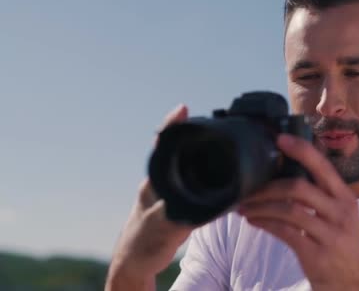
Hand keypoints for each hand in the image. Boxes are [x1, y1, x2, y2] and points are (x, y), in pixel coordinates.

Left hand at [106, 105, 195, 290]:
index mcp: (155, 183)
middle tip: (196, 116)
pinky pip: (187, 180)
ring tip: (207, 139)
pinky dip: (198, 172)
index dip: (172, 126)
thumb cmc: (143, 245)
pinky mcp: (174, 202)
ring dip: (193, 152)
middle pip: (173, 150)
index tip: (181, 109)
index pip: (163, 148)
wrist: (135, 262)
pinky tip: (208, 172)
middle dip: (185, 132)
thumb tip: (194, 207)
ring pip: (180, 164)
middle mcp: (159, 182)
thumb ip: (176, 216)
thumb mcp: (163, 229)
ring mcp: (166, 191)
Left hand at [238, 134, 358, 290]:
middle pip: (299, 187)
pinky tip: (254, 222)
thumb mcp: (342, 216)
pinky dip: (265, 224)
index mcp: (346, 198)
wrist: (356, 284)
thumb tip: (288, 175)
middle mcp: (341, 212)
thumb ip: (322, 197)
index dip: (301, 150)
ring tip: (245, 207)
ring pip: (289, 210)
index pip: (323, 166)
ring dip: (261, 206)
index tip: (280, 139)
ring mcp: (331, 234)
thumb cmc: (343, 247)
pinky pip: (285, 232)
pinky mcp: (317, 254)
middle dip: (268, 186)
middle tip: (249, 187)